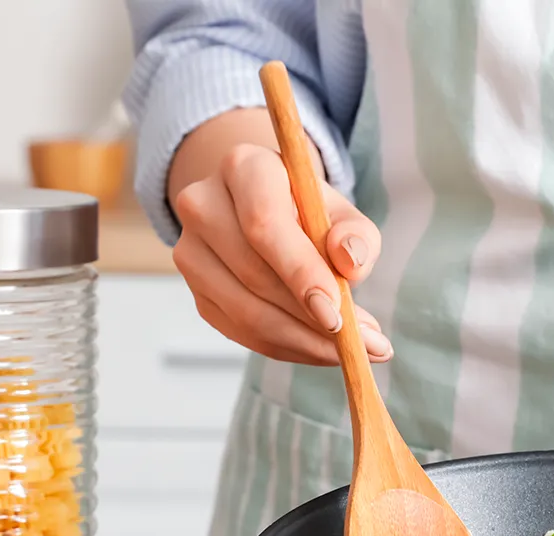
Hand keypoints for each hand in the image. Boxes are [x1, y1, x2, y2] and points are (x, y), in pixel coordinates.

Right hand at [169, 108, 390, 365]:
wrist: (264, 211)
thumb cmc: (310, 212)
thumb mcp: (341, 213)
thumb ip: (356, 236)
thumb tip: (350, 263)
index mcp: (243, 167)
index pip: (264, 224)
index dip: (300, 272)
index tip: (337, 315)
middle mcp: (203, 204)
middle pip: (254, 274)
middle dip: (310, 319)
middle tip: (362, 343)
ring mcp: (191, 251)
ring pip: (245, 311)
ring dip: (302, 340)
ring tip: (349, 350)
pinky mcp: (196, 291)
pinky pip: (240, 332)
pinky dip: (285, 346)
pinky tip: (318, 347)